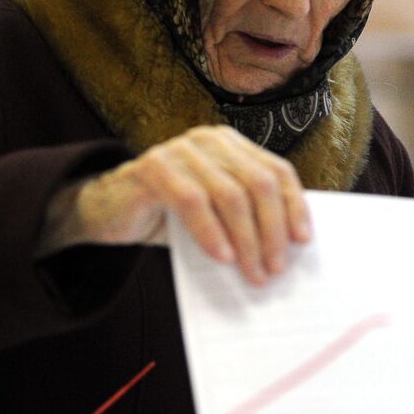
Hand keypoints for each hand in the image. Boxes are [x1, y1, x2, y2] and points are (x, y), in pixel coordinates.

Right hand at [37, 125, 310, 284]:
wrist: (111, 211)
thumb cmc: (172, 215)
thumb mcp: (216, 212)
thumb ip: (247, 218)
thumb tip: (289, 252)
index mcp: (233, 145)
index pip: (277, 171)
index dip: (294, 206)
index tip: (303, 241)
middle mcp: (210, 140)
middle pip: (258, 183)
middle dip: (272, 230)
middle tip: (276, 268)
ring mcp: (181, 149)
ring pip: (230, 194)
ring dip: (246, 240)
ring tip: (253, 274)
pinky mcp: (153, 166)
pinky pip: (192, 202)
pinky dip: (211, 233)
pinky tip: (222, 258)